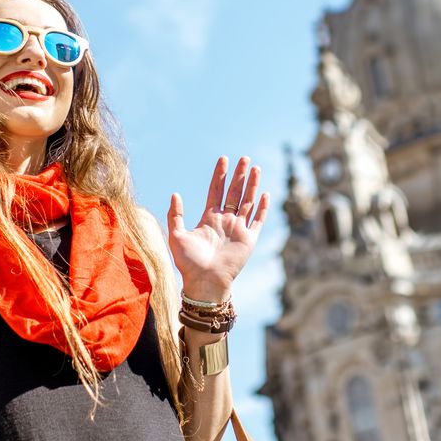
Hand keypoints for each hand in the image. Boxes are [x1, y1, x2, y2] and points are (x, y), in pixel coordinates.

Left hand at [167, 156, 269, 301]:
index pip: (216, 190)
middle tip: (244, 158)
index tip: (223, 159)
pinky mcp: (249, 239)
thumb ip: (175, 214)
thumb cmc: (188, 263)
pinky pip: (258, 220)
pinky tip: (265, 194)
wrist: (204, 282)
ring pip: (248, 202)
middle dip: (239, 175)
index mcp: (209, 218)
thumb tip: (175, 194)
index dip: (220, 175)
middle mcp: (225, 221)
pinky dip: (262, 208)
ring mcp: (238, 229)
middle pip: (234, 192)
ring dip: (252, 186)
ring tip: (256, 169)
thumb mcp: (176, 235)